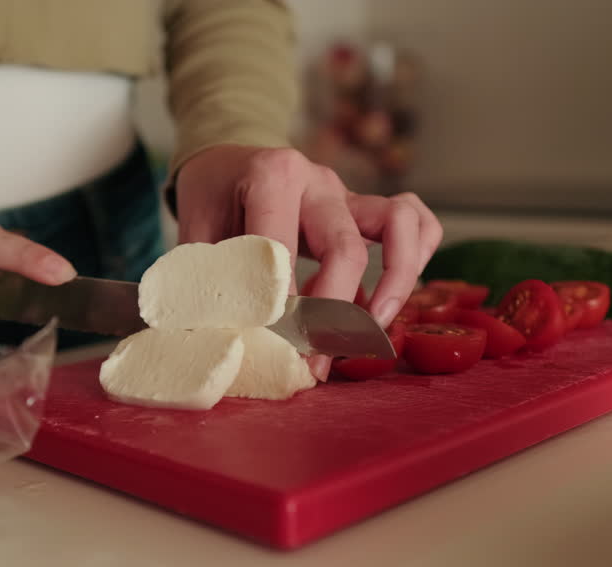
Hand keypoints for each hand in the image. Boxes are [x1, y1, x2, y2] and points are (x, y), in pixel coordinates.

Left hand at [174, 145, 441, 376]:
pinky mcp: (366, 209)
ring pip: (400, 224)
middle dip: (334, 313)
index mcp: (272, 175)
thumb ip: (210, 277)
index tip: (278, 346)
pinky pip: (416, 222)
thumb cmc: (211, 198)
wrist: (225, 163)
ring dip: (396, 284)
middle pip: (346, 248)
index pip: (285, 247)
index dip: (282, 303)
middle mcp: (318, 181)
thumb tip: (225, 337)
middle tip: (314, 359)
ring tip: (370, 331)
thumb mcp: (195, 231)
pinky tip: (386, 302)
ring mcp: (348, 193)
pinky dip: (415, 260)